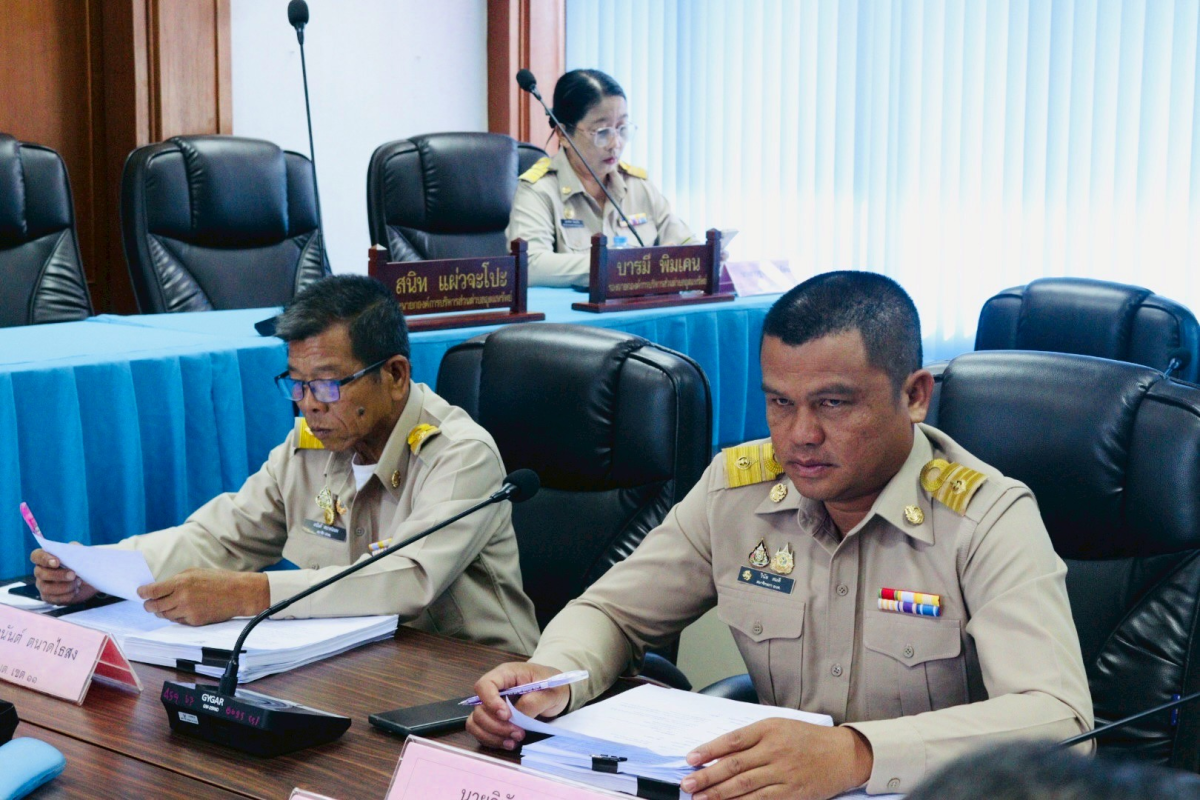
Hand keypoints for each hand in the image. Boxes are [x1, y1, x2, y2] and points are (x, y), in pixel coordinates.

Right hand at [30, 548, 97, 605]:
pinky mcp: (48, 597)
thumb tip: (75, 552)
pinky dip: (66, 595)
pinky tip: (75, 591)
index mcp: (45, 557)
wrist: (86, 578)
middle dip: (58, 575)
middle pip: (41, 573)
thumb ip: (75, 550)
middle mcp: (40, 571)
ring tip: (78, 583)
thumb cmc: (79, 562)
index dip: (44, 559)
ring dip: (64, 586)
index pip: (36, 556)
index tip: (57, 562)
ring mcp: (42, 585)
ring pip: (46, 588)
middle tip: (73, 575)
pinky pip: (53, 599)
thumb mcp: (79, 552)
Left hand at [137, 569, 268, 625]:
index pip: (153, 591)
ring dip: (161, 611)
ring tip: (163, 607)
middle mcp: (182, 598)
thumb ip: (176, 580)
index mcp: (181, 582)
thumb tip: (160, 588)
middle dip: (149, 605)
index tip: (140, 593)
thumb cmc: (218, 580)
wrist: (239, 593)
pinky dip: (176, 616)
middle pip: (155, 606)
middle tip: (147, 604)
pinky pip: (178, 621)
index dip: (143, 592)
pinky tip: (180, 610)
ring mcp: (188, 611)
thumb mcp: (195, 572)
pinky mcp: (194, 621)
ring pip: (165, 615)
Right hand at [466, 662, 569, 749]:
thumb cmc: (552, 686)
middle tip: (518, 732)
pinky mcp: (494, 719)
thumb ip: (533, 701)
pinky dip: (493, 741)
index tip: (506, 715)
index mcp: (506, 675)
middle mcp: (495, 690)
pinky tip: (510, 743)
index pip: (484, 685)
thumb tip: (516, 717)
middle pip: (479, 708)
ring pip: (476, 722)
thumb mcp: (550, 691)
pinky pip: (482, 732)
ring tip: (514, 740)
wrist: (556, 694)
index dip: (490, 702)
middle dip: (496, 725)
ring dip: (493, 735)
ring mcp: (492, 705)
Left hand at [680, 719, 872, 799]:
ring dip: (718, 794)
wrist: (843, 754)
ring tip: (699, 799)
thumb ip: (751, 737)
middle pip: (734, 765)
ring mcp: (783, 773)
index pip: (732, 740)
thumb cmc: (806, 738)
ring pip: (744, 786)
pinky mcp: (792, 793)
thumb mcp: (779, 726)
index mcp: (769, 728)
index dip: (708, 750)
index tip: (690, 759)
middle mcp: (775, 750)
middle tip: (687, 785)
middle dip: (707, 777)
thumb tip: (719, 753)